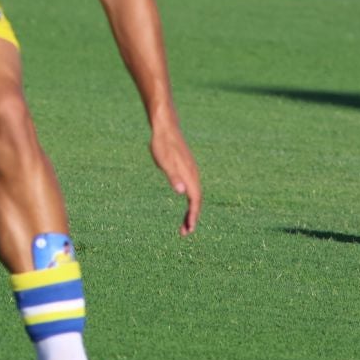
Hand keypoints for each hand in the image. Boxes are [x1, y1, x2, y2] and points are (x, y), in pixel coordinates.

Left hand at [149, 120, 200, 235]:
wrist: (165, 127)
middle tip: (185, 232)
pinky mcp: (187, 168)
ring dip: (191, 210)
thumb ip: (173, 176)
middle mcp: (194, 174)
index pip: (195, 200)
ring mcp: (191, 171)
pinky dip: (190, 200)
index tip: (189, 229)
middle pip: (197, 200)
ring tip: (184, 224)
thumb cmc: (162, 144)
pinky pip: (192, 188)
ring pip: (195, 195)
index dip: (193, 216)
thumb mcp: (164, 161)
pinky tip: (184, 202)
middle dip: (192, 217)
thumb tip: (182, 192)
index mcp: (190, 175)